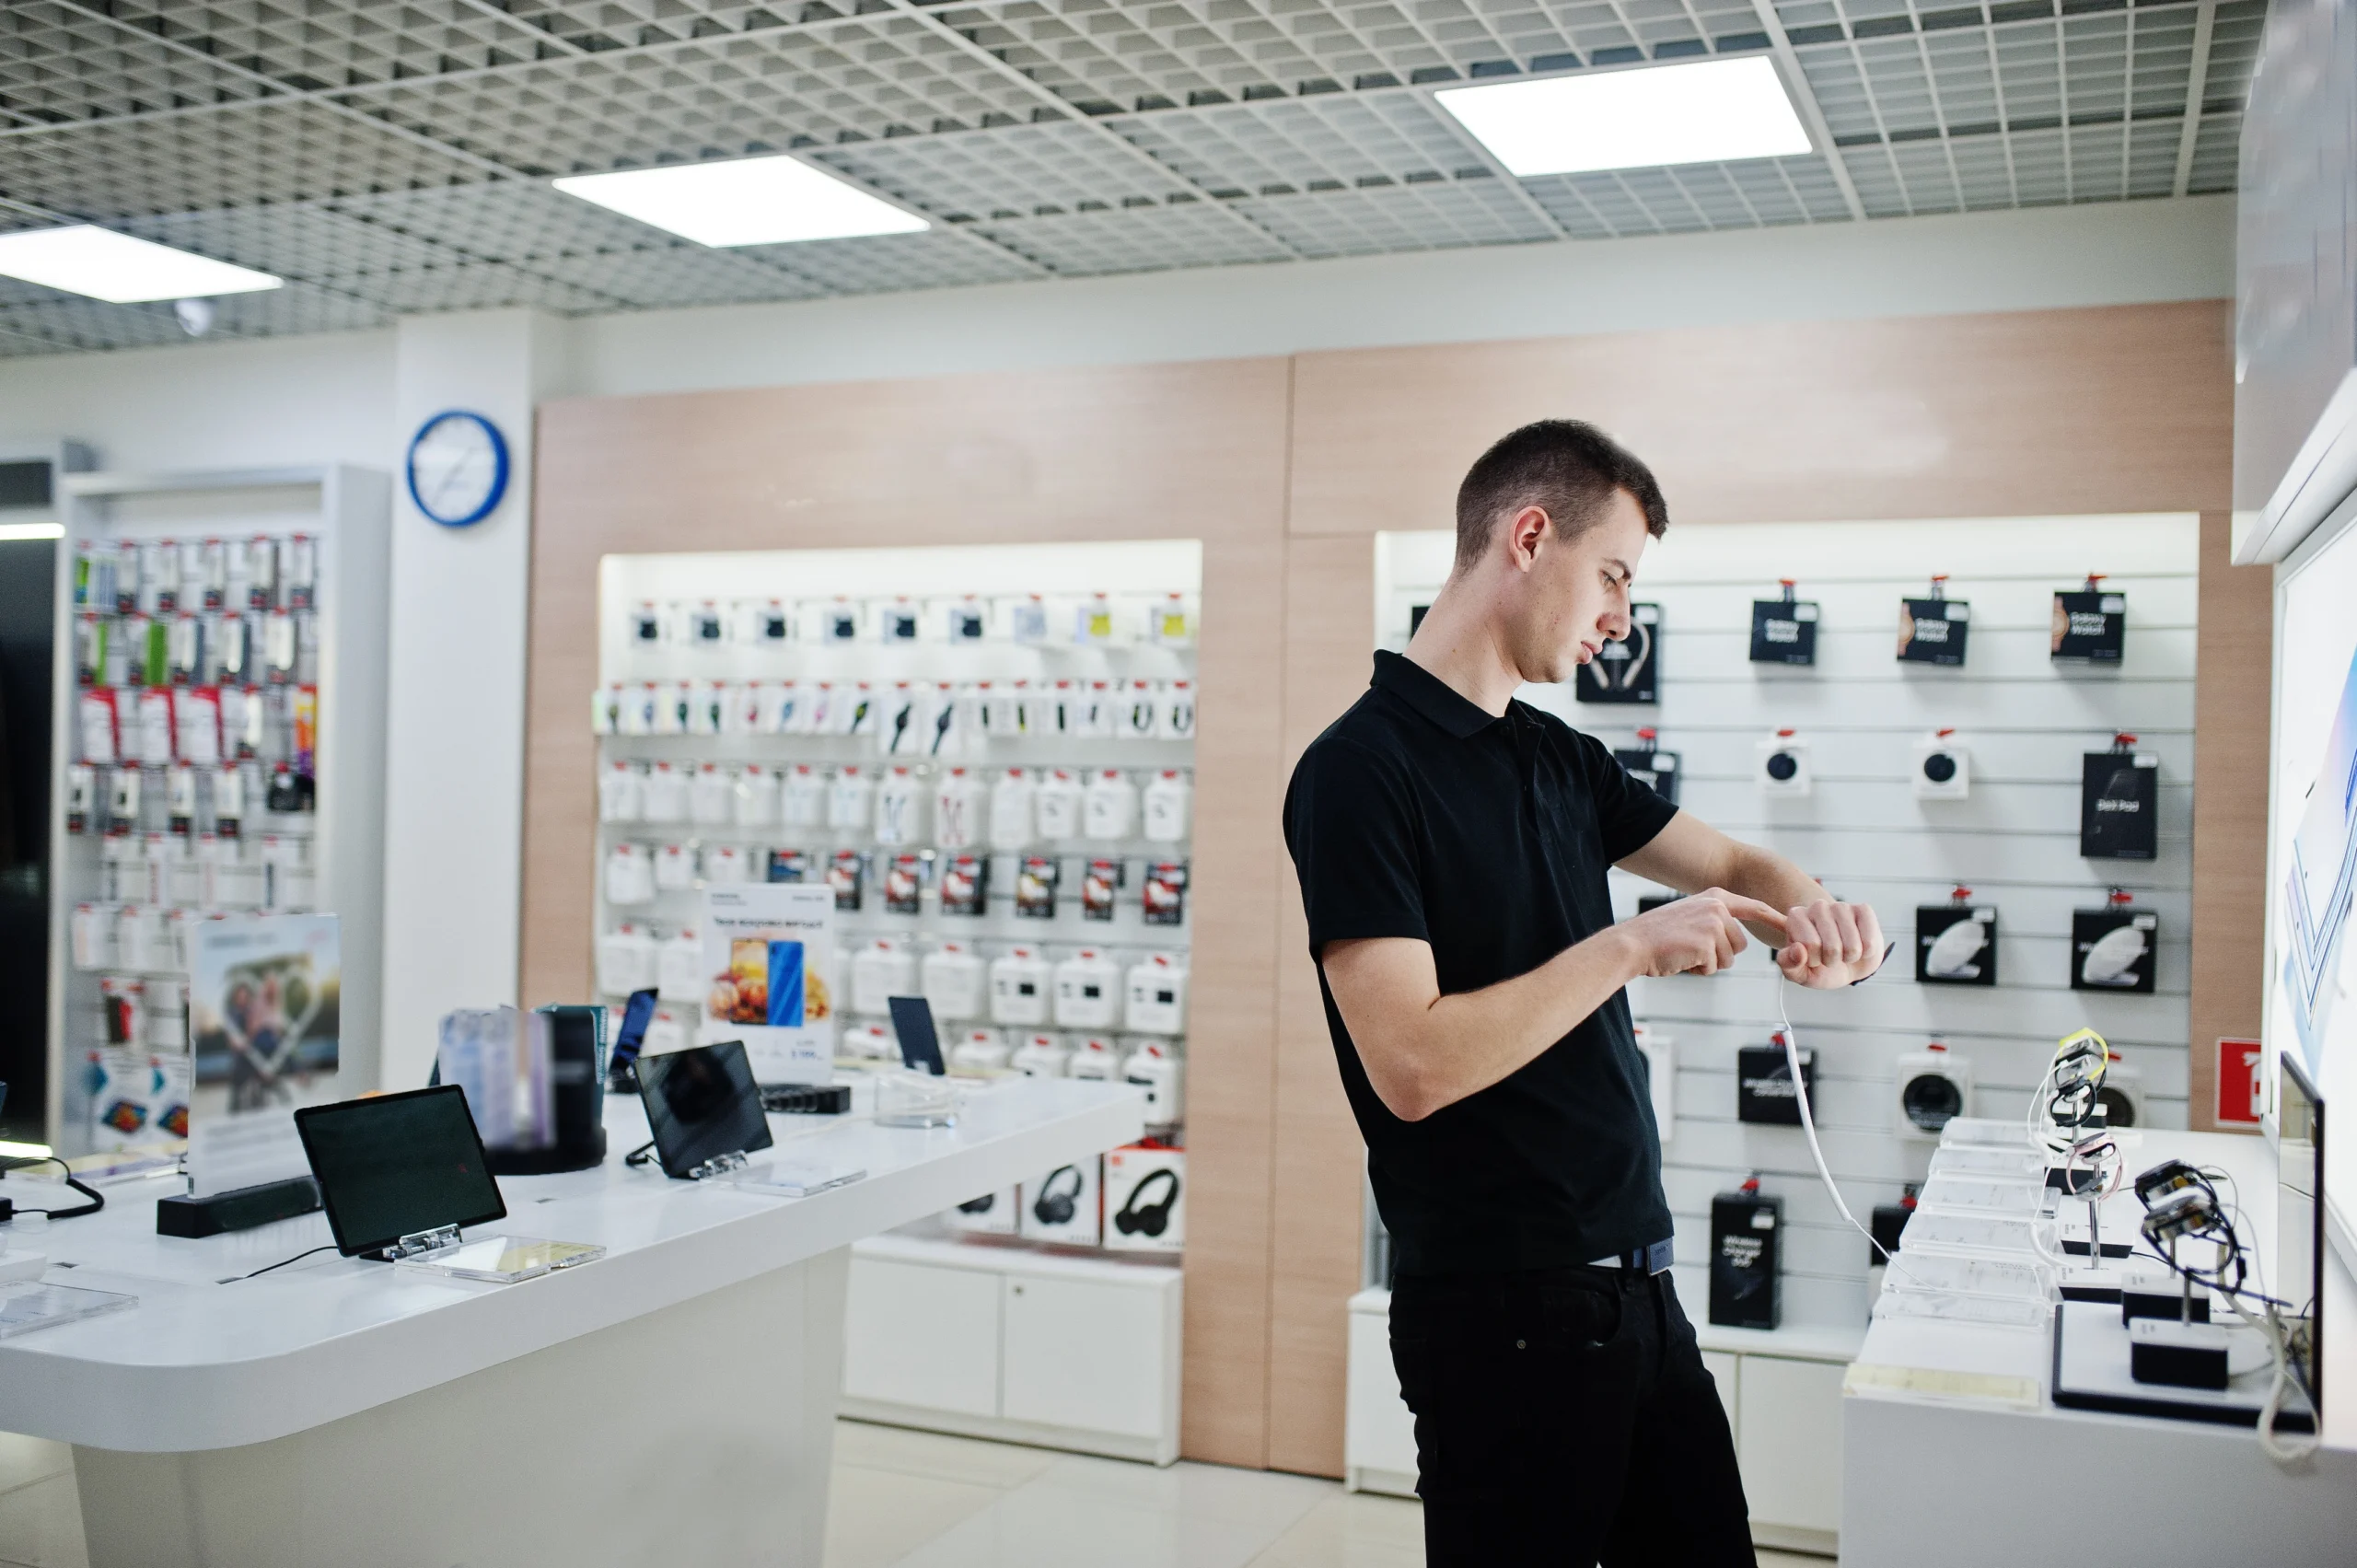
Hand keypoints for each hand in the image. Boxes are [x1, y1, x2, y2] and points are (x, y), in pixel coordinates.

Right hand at [1620, 889, 1788, 977]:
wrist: (1633, 943)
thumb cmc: (1658, 936)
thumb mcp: (1690, 914)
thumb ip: (1714, 919)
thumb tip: (1736, 939)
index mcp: (1715, 896)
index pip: (1755, 907)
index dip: (1775, 919)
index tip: (1791, 927)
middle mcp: (1717, 906)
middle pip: (1740, 943)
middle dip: (1720, 953)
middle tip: (1691, 949)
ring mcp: (1714, 924)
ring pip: (1729, 957)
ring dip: (1709, 962)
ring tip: (1684, 952)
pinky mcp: (1708, 943)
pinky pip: (1715, 967)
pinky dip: (1699, 969)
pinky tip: (1681, 958)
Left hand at [1775, 898, 1886, 987]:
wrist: (1846, 966)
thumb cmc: (1819, 968)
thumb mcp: (1799, 973)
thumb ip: (1788, 964)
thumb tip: (1798, 950)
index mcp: (1796, 917)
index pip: (1809, 945)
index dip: (1814, 960)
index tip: (1813, 957)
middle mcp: (1817, 906)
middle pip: (1832, 947)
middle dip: (1832, 960)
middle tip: (1830, 956)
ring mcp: (1841, 906)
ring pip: (1852, 946)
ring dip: (1850, 957)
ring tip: (1844, 952)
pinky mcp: (1864, 910)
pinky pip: (1869, 941)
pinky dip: (1867, 952)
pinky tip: (1860, 946)